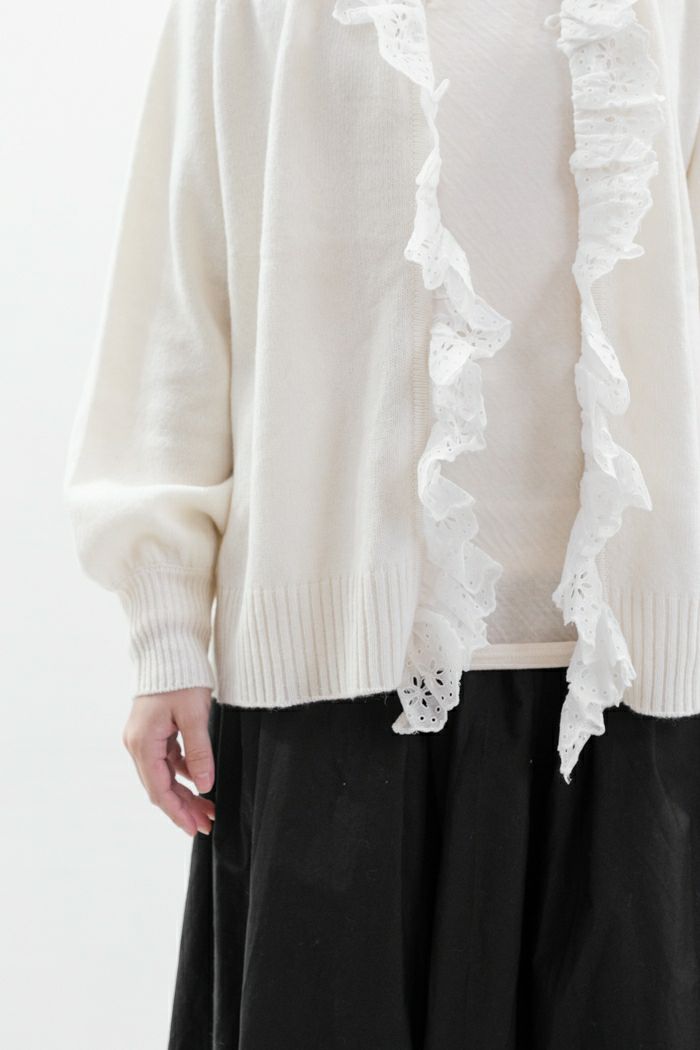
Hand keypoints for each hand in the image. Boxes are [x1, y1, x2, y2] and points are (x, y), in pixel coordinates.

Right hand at [121, 686, 215, 836]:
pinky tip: (200, 782)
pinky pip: (167, 761)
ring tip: (209, 809)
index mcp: (143, 742)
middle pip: (160, 786)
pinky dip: (183, 774)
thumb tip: (204, 786)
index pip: (159, 789)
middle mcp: (137, 743)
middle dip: (183, 808)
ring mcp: (143, 737)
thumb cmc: (182, 677)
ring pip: (164, 776)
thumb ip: (199, 752)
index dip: (177, 813)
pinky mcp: (153, 731)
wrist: (170, 647)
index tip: (195, 829)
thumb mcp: (195, 715)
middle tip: (208, 824)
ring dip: (184, 793)